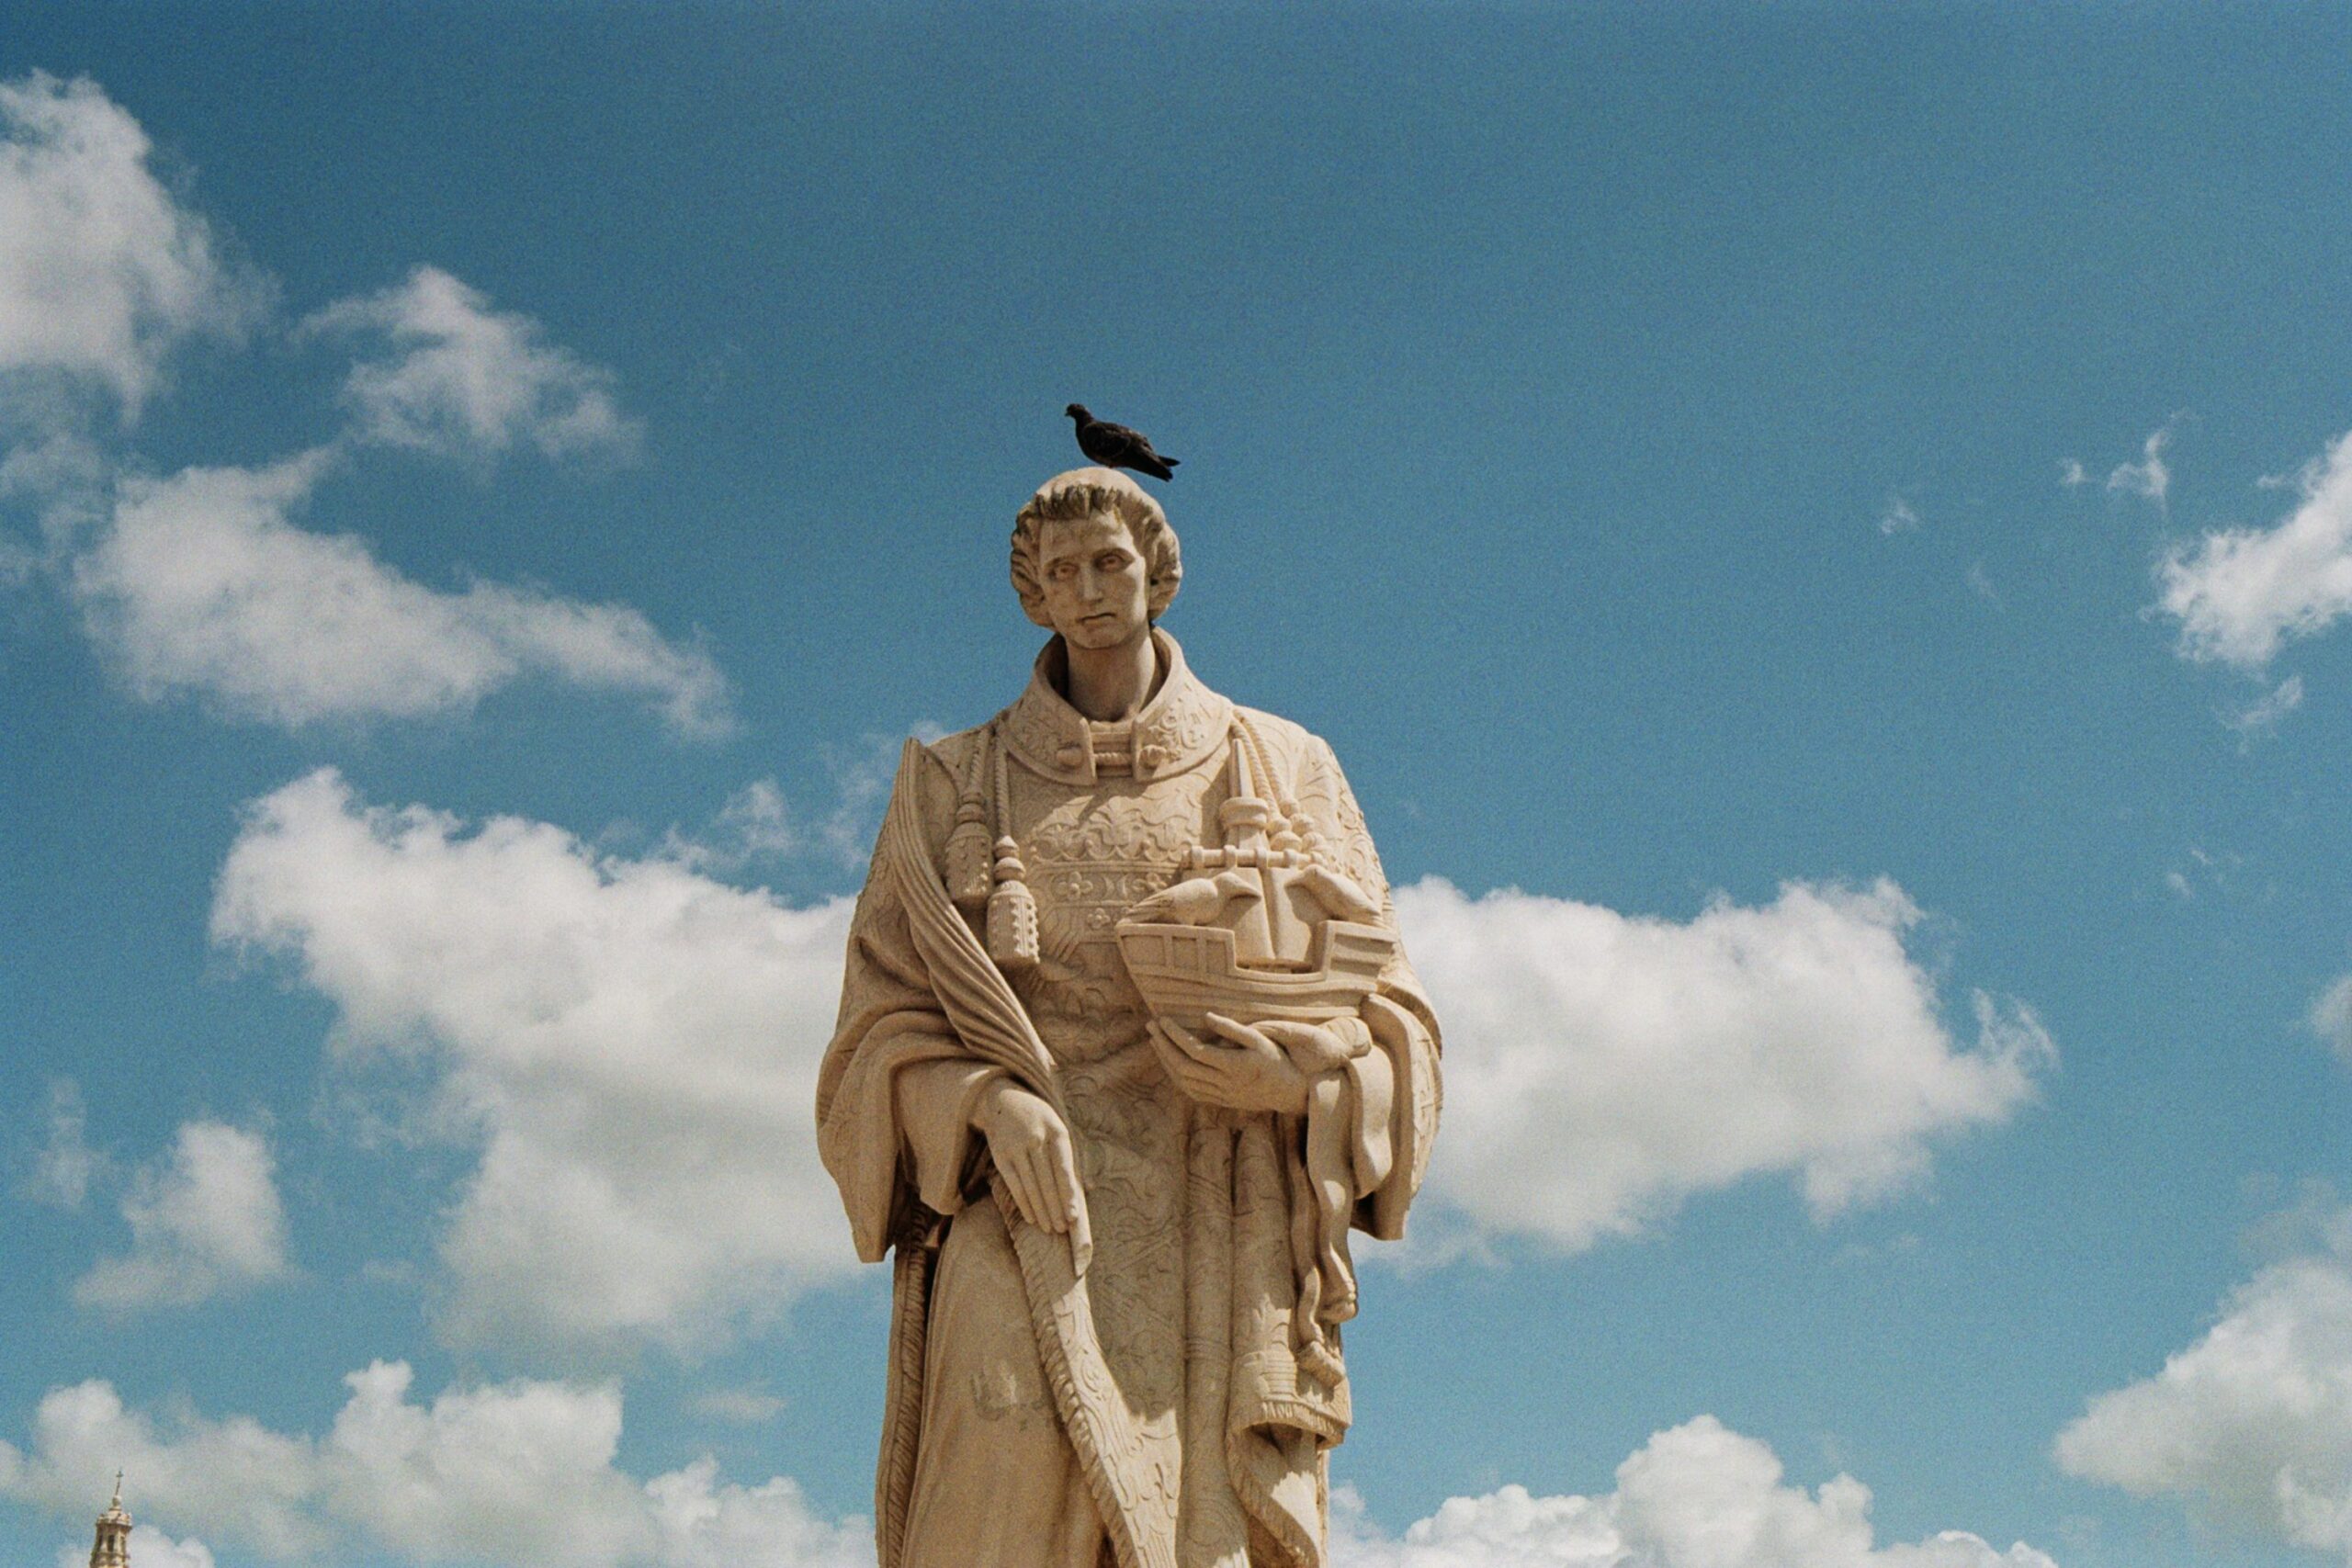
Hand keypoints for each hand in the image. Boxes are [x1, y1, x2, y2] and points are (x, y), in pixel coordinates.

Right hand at [972, 1081, 1089, 1249]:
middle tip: (1062, 1229)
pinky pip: (1014, 1184)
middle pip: (1047, 1181)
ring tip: (1049, 1228)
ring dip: (1040, 1210)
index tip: (1073, 1215)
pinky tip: (1031, 1217)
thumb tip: (1086, 1187)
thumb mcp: (1058, 1127)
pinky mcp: (1001, 1155)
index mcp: (1057, 1132)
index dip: (1068, 1193)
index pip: (1064, 1168)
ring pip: (1031, 1186)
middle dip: (1055, 1208)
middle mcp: (1036, 1138)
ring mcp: (1016, 1147)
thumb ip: (1068, 1155)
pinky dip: (1023, 1203)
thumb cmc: (1039, 1120)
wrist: (1004, 1099)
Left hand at [1147, 1012, 1323, 1114]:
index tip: (1163, 1019)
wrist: (1288, 1092)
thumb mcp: (1258, 1039)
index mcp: (1233, 1065)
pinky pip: (1190, 1090)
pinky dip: (1175, 1076)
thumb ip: (1231, 1028)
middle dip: (1163, 1045)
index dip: (1175, 1035)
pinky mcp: (1220, 1100)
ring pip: (1183, 1080)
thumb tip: (1206, 1016)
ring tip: (1155, 1041)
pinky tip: (1169, 1062)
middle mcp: (1224, 1083)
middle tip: (1151, 1026)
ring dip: (1165, 1060)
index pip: (1194, 1050)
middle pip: (1183, 1066)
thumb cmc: (1275, 1060)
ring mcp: (1220, 1094)